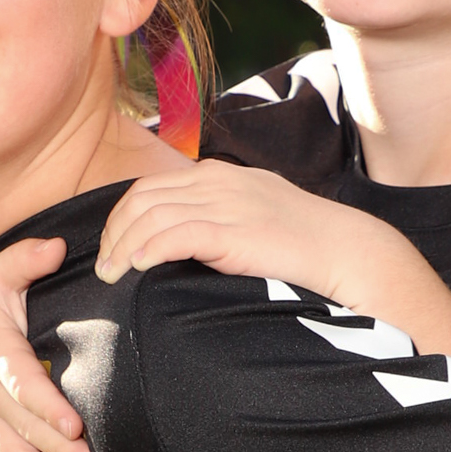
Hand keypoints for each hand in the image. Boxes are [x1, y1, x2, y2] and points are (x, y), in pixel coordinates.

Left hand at [95, 162, 364, 298]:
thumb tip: (181, 244)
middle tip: (104, 266)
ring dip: (123, 247)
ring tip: (112, 275)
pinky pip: (176, 235)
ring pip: (152, 216)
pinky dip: (149, 249)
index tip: (114, 247)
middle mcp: (217, 183)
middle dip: (114, 232)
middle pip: (142, 198)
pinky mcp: (234, 232)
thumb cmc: (302, 243)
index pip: (151, 186)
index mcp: (218, 176)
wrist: (345, 249)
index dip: (122, 216)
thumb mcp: (253, 216)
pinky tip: (138, 267)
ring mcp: (226, 205)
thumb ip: (218, 220)